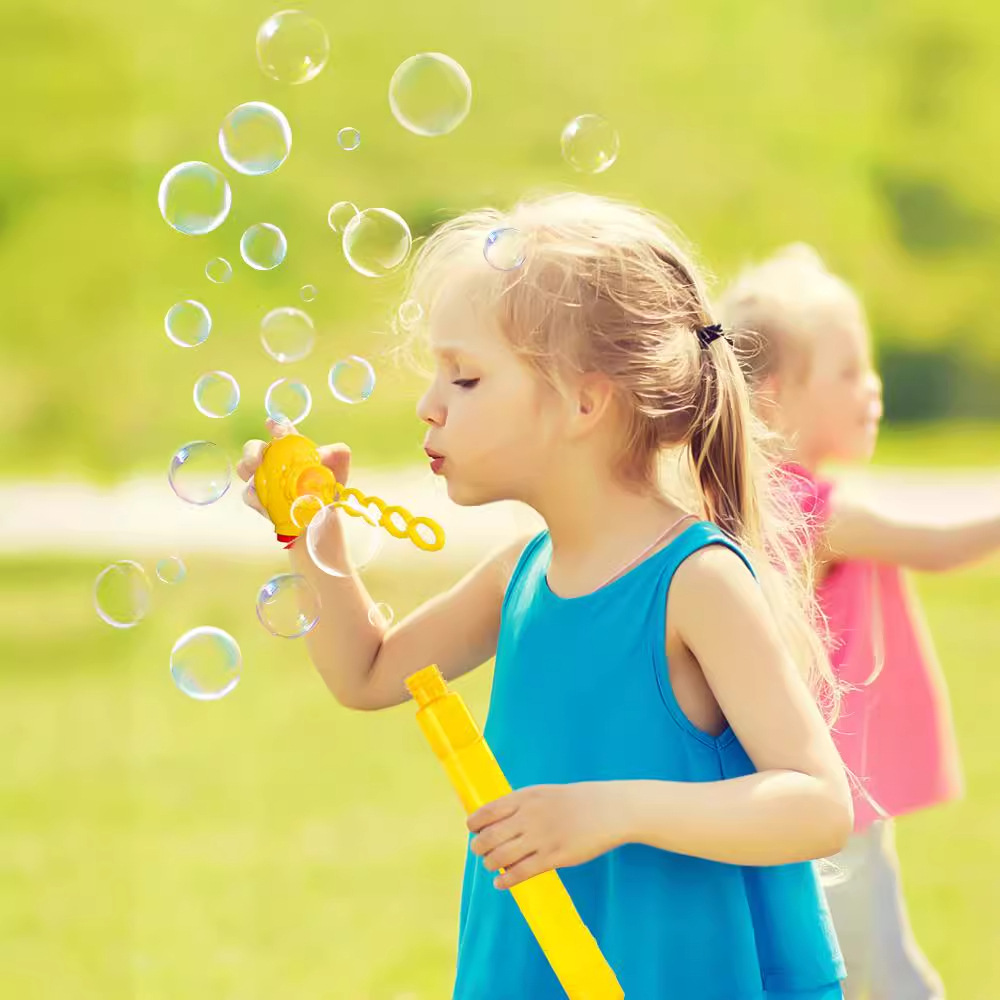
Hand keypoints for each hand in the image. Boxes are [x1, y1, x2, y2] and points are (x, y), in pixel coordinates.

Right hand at [235, 418, 351, 520]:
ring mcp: (263, 478)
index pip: (281, 430)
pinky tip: (265, 503)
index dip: (275, 425)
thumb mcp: (339, 468)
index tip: (271, 424)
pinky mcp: (259, 498)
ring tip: (256, 480)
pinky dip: (255, 498)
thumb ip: (337, 454)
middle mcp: (274, 459)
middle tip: (256, 461)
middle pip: (254, 447)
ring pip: (245, 469)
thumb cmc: (329, 485)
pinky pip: (250, 495)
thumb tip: (322, 454)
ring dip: (247, 471)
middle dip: (252, 451)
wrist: (324, 515)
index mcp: (292, 446)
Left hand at [468, 783, 622, 889]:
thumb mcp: (543, 794)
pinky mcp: (554, 857)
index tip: (472, 831)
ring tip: (491, 865)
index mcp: (525, 797)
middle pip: (489, 837)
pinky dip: (505, 880)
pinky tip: (500, 883)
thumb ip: (520, 805)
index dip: (475, 824)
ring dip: (490, 863)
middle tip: (480, 851)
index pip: (487, 812)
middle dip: (479, 847)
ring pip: (501, 857)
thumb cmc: (575, 802)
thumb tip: (495, 821)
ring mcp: (541, 837)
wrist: (608, 809)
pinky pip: (521, 872)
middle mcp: (529, 816)